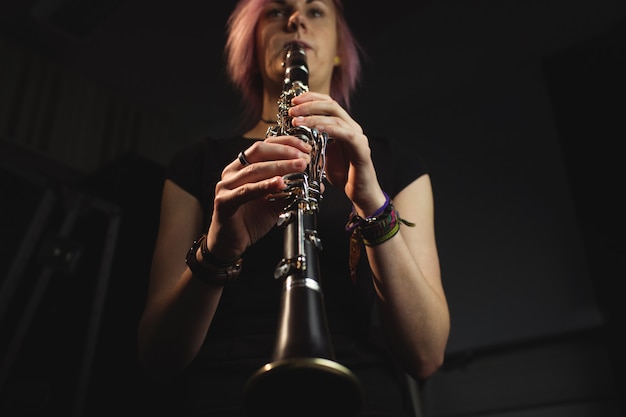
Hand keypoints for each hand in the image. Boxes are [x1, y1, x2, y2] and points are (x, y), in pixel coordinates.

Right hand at [205, 136, 311, 259]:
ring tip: (298, 167)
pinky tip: (280, 183)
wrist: (230, 244)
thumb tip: (317, 183)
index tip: (305, 148)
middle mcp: (233, 172)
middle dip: (285, 152)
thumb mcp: (275, 202)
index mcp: (243, 167)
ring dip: (280, 167)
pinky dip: (264, 186)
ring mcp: (226, 185)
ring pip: (255, 169)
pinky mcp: (224, 201)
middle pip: (259, 151)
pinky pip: (246, 191)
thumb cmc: (250, 220)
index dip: (286, 143)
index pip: (265, 146)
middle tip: (304, 158)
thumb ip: (291, 190)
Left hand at [289, 92, 384, 214]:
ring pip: (337, 118)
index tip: (294, 101)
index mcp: (344, 127)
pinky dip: (331, 129)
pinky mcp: (362, 150)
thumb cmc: (343, 175)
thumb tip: (295, 134)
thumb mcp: (323, 155)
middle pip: (332, 105)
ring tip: (297, 121)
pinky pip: (347, 135)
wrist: (360, 194)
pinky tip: (317, 129)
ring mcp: (358, 138)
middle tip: (292, 110)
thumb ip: (315, 142)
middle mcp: (352, 128)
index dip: (311, 98)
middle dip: (309, 105)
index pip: (328, 104)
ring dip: (314, 118)